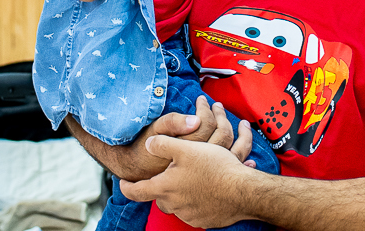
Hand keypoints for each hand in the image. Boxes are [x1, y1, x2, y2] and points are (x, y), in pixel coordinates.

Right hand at [111, 96, 253, 180]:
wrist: (135, 175)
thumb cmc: (144, 151)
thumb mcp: (154, 131)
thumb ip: (173, 123)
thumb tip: (195, 119)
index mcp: (188, 148)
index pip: (206, 123)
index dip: (205, 109)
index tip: (201, 101)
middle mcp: (200, 162)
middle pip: (221, 135)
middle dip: (221, 116)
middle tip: (216, 105)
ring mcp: (206, 173)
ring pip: (231, 151)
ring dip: (238, 134)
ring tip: (239, 123)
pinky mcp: (209, 182)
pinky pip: (230, 169)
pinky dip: (242, 160)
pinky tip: (248, 158)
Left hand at [119, 135, 263, 227]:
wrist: (242, 192)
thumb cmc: (213, 168)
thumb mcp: (186, 149)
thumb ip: (163, 144)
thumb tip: (148, 144)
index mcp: (165, 187)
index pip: (137, 191)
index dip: (127, 186)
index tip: (122, 183)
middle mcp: (174, 204)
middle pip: (160, 196)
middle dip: (162, 186)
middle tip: (169, 174)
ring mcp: (190, 214)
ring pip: (178, 202)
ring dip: (182, 190)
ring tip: (194, 176)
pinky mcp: (205, 219)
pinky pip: (195, 208)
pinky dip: (197, 198)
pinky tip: (208, 187)